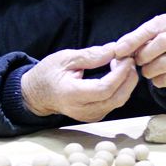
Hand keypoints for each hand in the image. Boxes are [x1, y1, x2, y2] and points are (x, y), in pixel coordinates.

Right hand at [21, 43, 137, 121]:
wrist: (37, 95)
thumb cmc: (48, 74)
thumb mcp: (65, 58)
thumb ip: (90, 55)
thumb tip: (113, 50)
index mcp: (72, 95)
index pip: (104, 89)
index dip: (120, 73)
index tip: (126, 58)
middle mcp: (82, 110)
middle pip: (116, 98)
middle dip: (128, 78)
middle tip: (128, 59)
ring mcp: (90, 115)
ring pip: (118, 101)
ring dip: (127, 83)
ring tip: (122, 64)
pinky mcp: (95, 115)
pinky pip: (114, 103)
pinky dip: (121, 88)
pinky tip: (117, 74)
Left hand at [113, 13, 165, 87]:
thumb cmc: (165, 41)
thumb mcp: (153, 33)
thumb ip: (136, 39)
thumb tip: (118, 50)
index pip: (151, 29)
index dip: (133, 40)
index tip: (119, 51)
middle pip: (161, 43)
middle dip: (143, 55)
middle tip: (136, 61)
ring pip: (164, 64)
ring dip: (148, 70)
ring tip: (146, 69)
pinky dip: (157, 80)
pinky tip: (157, 76)